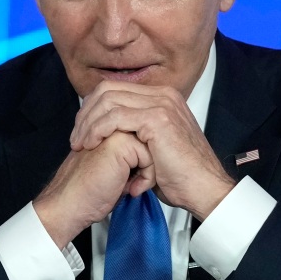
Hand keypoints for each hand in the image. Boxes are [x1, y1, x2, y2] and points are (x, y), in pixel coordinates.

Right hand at [33, 131, 154, 247]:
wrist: (69, 204)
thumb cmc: (88, 192)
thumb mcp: (115, 169)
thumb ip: (131, 156)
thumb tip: (156, 154)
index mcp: (109, 130)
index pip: (146, 140)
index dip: (143, 165)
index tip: (126, 181)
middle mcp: (112, 126)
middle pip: (152, 143)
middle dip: (146, 167)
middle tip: (127, 183)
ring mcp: (115, 131)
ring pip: (153, 148)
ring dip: (146, 173)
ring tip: (127, 185)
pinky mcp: (120, 142)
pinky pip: (150, 157)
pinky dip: (146, 178)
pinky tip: (127, 187)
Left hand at [69, 81, 234, 220]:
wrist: (204, 189)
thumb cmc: (182, 176)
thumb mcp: (154, 148)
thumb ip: (136, 133)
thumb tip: (111, 134)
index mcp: (163, 98)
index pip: (115, 89)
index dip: (93, 108)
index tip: (82, 131)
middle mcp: (164, 95)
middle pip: (108, 90)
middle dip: (86, 113)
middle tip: (76, 137)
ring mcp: (162, 104)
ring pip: (108, 100)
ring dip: (89, 123)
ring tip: (80, 144)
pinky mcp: (158, 118)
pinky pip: (116, 116)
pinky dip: (98, 129)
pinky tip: (92, 144)